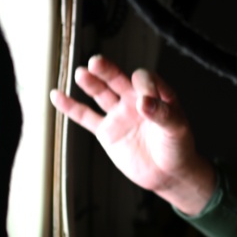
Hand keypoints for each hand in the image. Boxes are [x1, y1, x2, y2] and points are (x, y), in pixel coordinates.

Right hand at [49, 55, 215, 214]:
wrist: (168, 174)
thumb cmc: (179, 148)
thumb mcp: (178, 129)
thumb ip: (163, 114)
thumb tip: (143, 102)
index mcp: (156, 94)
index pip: (145, 79)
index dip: (143, 84)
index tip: (143, 99)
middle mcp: (135, 100)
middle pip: (117, 79)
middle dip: (107, 70)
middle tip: (96, 62)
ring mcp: (119, 114)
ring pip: (101, 93)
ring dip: (91, 83)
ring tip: (82, 73)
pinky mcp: (107, 132)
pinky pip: (86, 117)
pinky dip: (71, 107)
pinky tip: (57, 95)